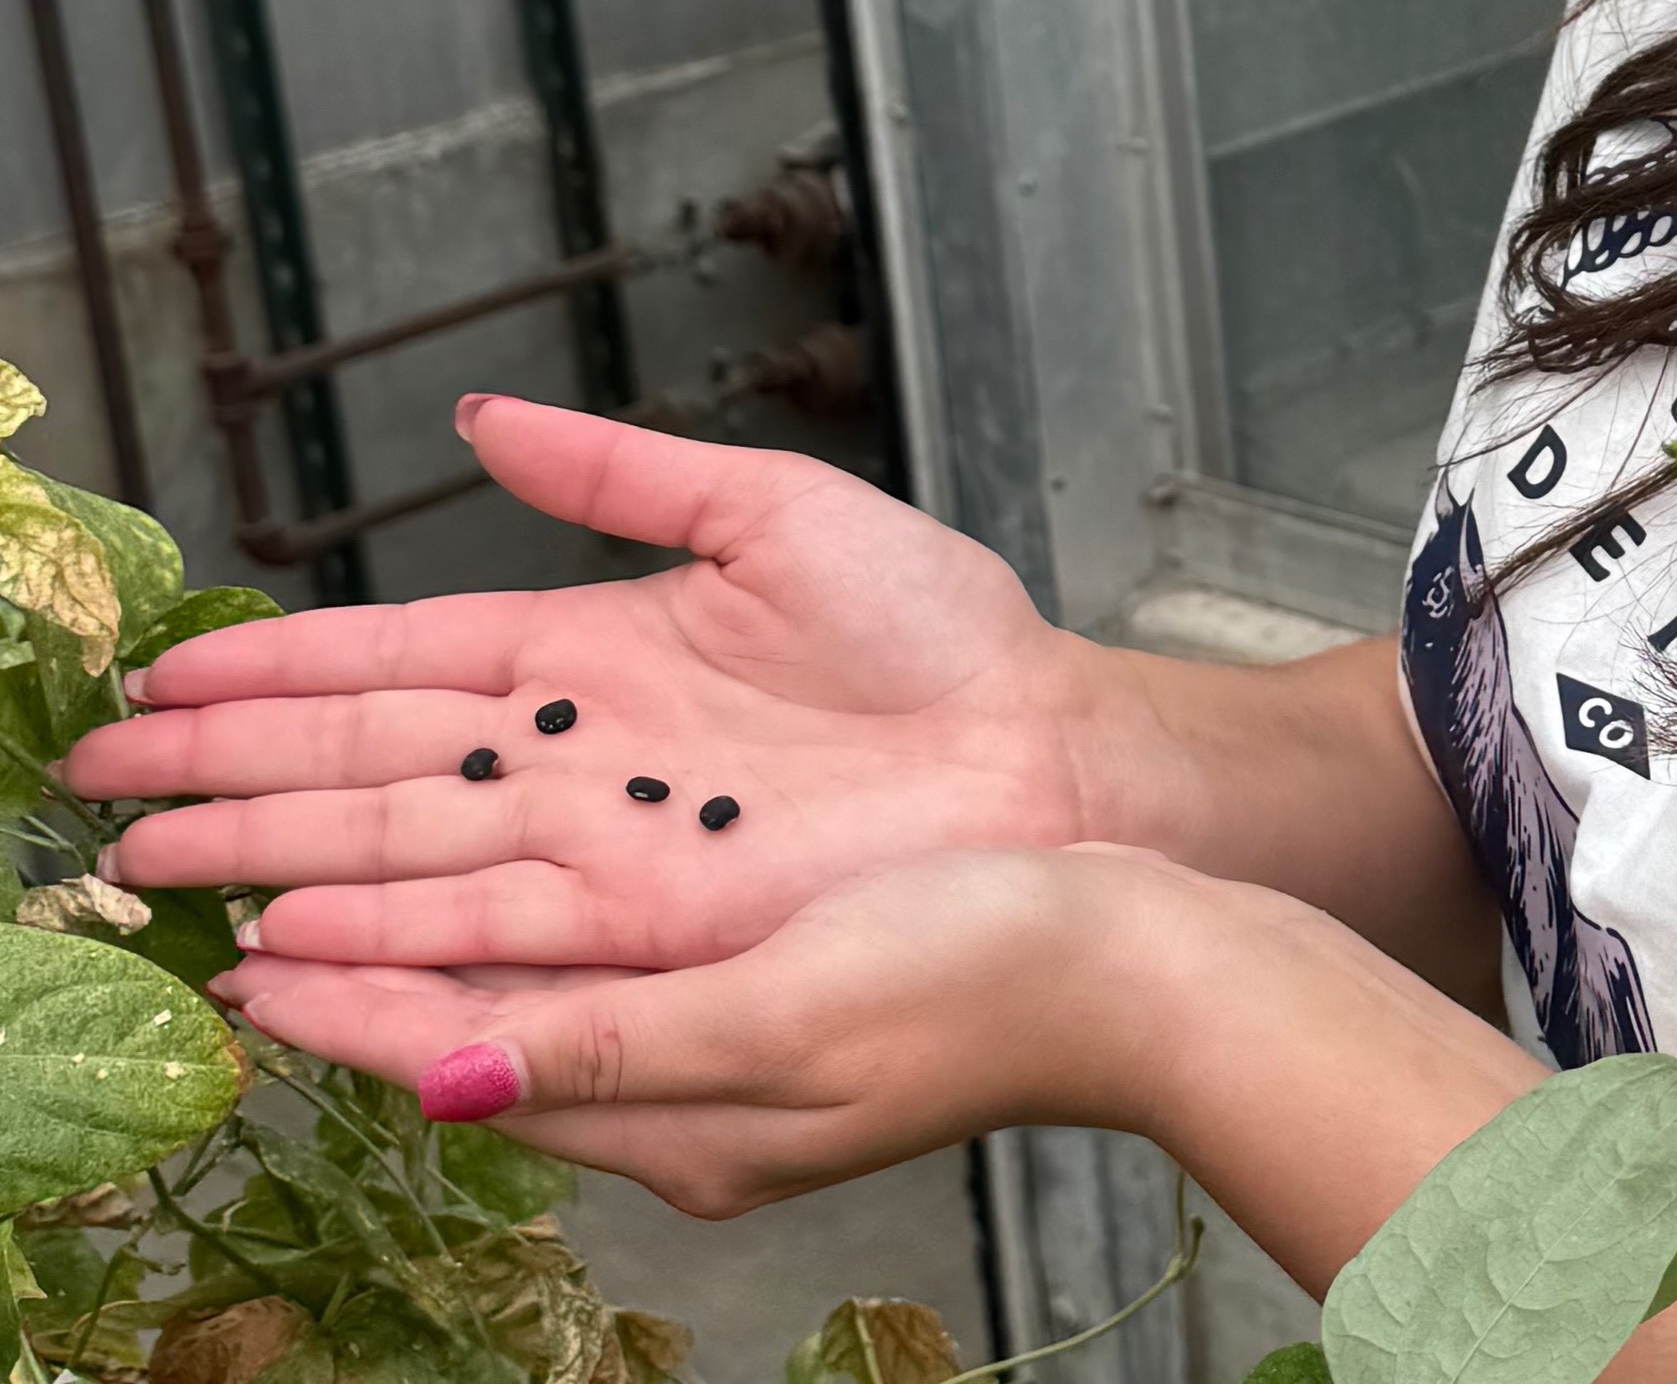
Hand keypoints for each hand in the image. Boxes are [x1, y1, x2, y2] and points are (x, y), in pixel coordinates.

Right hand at [70, 401, 1162, 974]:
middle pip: (364, 768)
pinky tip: (281, 957)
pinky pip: (480, 946)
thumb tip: (477, 411)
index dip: (279, 670)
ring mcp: (597, 852)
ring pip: (395, 863)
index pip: (396, 659)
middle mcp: (571, 758)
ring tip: (156, 868)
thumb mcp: (771, 510)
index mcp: (589, 649)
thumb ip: (617, 470)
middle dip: (231, 773)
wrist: (1038, 745)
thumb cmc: (934, 627)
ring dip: (272, 871)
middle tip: (102, 782)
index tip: (167, 670)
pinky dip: (376, 956)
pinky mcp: (640, 933)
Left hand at [214, 844, 1194, 1217]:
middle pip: (482, 1023)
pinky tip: (510, 865)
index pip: (467, 1059)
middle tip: (238, 893)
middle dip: (358, 963)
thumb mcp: (786, 1015)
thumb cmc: (979, 977)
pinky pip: (611, 958)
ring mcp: (730, 1043)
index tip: (239, 954)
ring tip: (330, 873)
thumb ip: (617, 1046)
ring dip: (429, 926)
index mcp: (678, 1115)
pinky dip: (532, 913)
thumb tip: (452, 1072)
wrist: (1136, 966)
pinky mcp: (774, 989)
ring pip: (536, 981)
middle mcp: (683, 1091)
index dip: (348, 1003)